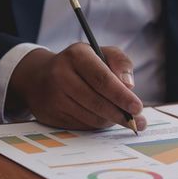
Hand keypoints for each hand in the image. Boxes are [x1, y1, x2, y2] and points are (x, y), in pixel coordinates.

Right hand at [8, 43, 146, 129]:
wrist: (39, 76)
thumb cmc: (80, 64)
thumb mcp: (101, 53)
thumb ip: (120, 62)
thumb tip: (129, 85)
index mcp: (76, 56)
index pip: (102, 79)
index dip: (121, 96)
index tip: (138, 108)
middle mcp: (61, 75)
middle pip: (97, 102)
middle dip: (120, 115)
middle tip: (137, 122)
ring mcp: (54, 97)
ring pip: (91, 117)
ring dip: (110, 121)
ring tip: (121, 118)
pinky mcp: (50, 115)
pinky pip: (82, 126)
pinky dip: (96, 125)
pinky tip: (103, 118)